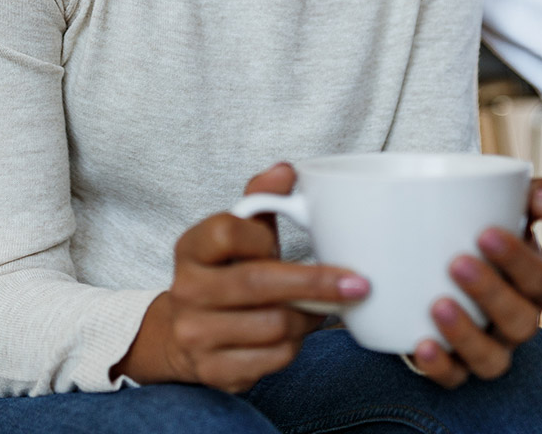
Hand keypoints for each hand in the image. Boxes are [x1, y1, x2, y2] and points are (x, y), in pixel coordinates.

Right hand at [112, 163, 370, 391]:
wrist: (184, 334)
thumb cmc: (226, 273)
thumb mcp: (237, 234)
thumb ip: (260, 199)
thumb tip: (286, 171)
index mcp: (191, 248)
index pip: (228, 232)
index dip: (265, 237)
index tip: (290, 243)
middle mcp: (186, 290)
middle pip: (256, 284)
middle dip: (315, 283)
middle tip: (358, 283)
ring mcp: (196, 334)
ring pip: (274, 325)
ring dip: (308, 318)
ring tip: (318, 309)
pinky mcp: (214, 370)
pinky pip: (273, 359)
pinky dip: (295, 347)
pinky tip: (297, 334)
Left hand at [408, 178, 541, 386]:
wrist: (429, 254)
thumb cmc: (477, 229)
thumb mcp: (502, 206)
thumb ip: (530, 194)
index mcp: (533, 283)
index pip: (539, 279)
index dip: (518, 261)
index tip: (484, 234)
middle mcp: (517, 321)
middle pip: (520, 322)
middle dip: (491, 294)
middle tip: (457, 263)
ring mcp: (489, 347)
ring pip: (492, 359)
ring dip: (467, 335)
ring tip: (437, 305)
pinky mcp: (455, 366)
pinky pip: (455, 378)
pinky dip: (440, 367)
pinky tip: (421, 345)